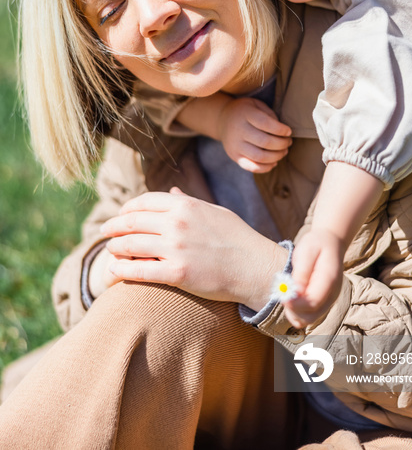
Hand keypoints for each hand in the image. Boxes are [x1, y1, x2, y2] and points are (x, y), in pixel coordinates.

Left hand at [99, 188, 288, 309]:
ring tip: (110, 250)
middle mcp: (177, 223)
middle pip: (131, 222)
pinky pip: (138, 271)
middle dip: (113, 227)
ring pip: (130, 245)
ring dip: (114, 248)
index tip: (119, 215)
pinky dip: (120, 270)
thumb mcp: (213, 211)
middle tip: (104, 232)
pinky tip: (113, 270)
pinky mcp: (176, 274)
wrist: (255, 267)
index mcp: (185, 205)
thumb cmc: (237, 238)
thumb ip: (188, 201)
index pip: (144, 202)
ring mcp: (175, 248)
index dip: (126, 208)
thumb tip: (172, 190)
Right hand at [218, 97, 291, 172]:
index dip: (281, 129)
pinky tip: (274, 162)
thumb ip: (269, 115)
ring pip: (260, 157)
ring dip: (277, 156)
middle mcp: (238, 130)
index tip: (288, 131)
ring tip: (283, 151)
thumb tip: (283, 132)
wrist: (223, 119)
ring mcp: (235, 145)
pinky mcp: (235, 156)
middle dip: (282, 144)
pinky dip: (266, 167)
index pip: (266, 123)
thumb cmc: (246, 111)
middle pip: (265, 142)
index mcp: (245, 114)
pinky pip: (252, 167)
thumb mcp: (256, 105)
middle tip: (288, 142)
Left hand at [284, 229, 344, 327]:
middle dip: (292, 310)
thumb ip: (302, 271)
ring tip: (286, 293)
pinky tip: (291, 296)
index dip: (295, 304)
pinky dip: (296, 311)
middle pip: (310, 317)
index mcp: (329, 280)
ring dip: (293, 312)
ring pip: (308, 319)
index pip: (313, 302)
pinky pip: (308, 315)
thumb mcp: (306, 250)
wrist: (331, 243)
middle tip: (282, 294)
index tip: (282, 296)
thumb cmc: (316, 245)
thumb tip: (296, 292)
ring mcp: (328, 301)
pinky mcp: (323, 303)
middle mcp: (332, 295)